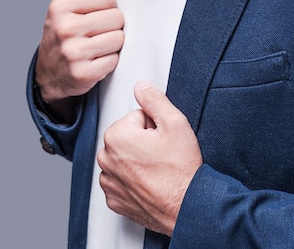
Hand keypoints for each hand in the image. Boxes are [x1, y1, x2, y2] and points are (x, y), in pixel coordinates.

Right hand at [35, 0, 123, 106]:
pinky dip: (109, 61)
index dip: (108, 6)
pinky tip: (96, 60)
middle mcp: (64, 28)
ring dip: (113, 43)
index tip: (97, 14)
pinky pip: (114, 60)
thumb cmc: (64, 33)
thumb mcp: (69, 6)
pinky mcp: (83, 73)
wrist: (49, 72)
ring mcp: (73, 52)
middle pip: (116, 17)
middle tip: (98, 32)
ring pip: (118, 38)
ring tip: (98, 45)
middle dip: (112, 25)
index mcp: (60, 6)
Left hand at [98, 82, 202, 235]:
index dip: (153, 126)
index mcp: (117, 136)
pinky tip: (150, 183)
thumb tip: (141, 87)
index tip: (162, 139)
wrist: (187, 207)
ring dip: (137, 160)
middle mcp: (106, 159)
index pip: (135, 117)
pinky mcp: (114, 200)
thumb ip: (153, 99)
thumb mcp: (174, 122)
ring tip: (157, 169)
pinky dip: (133, 180)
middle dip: (143, 142)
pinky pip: (121, 180)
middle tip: (162, 153)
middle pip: (127, 137)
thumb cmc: (181, 169)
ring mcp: (109, 181)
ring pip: (123, 158)